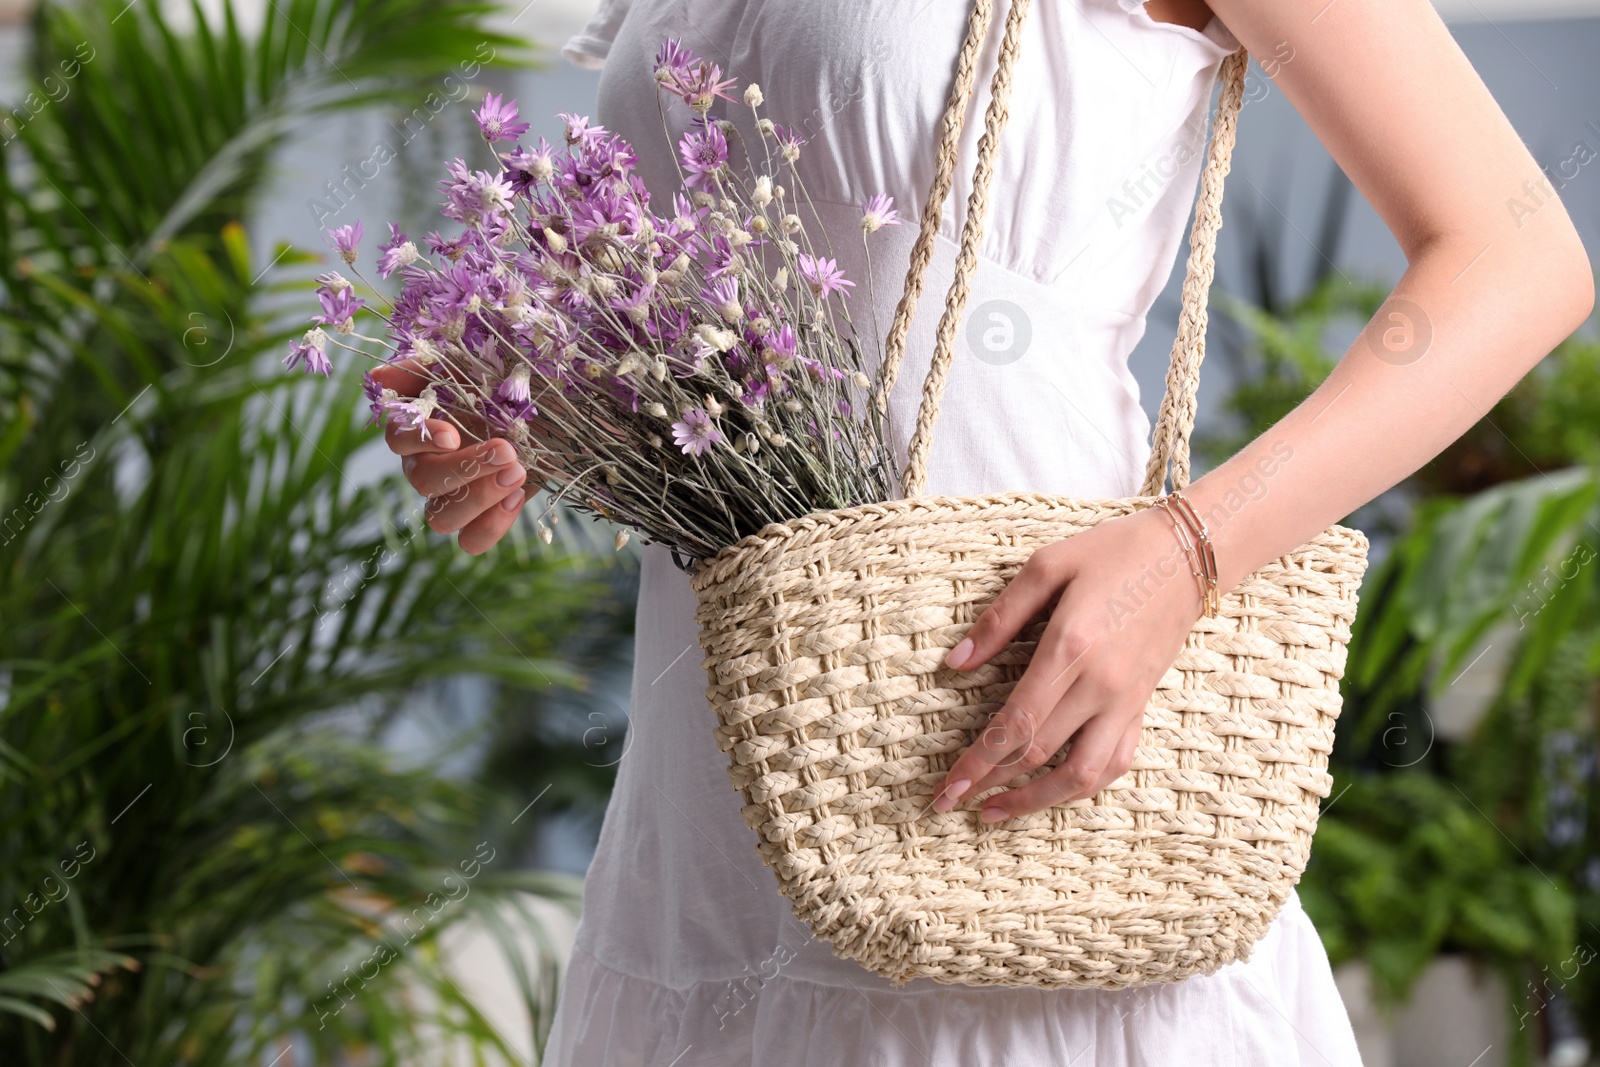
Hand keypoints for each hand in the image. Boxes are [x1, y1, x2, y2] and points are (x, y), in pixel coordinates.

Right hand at [372, 358, 528, 554]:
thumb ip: (424, 365)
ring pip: (440, 519)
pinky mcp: (484, 515)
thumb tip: (379, 378)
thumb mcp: (470, 358)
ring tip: (517, 473)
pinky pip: (472, 540)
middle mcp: (428, 464)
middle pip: (422, 482)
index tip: (452, 434)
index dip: (419, 439)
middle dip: (464, 469)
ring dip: (479, 500)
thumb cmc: (506, 376)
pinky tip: (517, 495)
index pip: (398, 437)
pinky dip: (492, 525)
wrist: (554, 404)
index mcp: (420, 426)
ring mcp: (454, 495)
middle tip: (507, 451)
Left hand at [931, 506, 1204, 820]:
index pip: (1016, 722)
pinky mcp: (1142, 706)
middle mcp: (1100, 685)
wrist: (1187, 556)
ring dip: (1035, 801)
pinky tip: (1051, 792)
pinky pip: (1114, 763)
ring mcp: (1126, 701)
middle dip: (988, 784)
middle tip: (949, 804)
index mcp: (1070, 647)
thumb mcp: (1046, 566)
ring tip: (996, 811)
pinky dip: (1081, 787)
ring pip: (1080, 775)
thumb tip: (954, 662)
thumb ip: (999, 618)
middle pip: (1038, 754)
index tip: (947, 787)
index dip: (977, 761)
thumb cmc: (1112, 552)